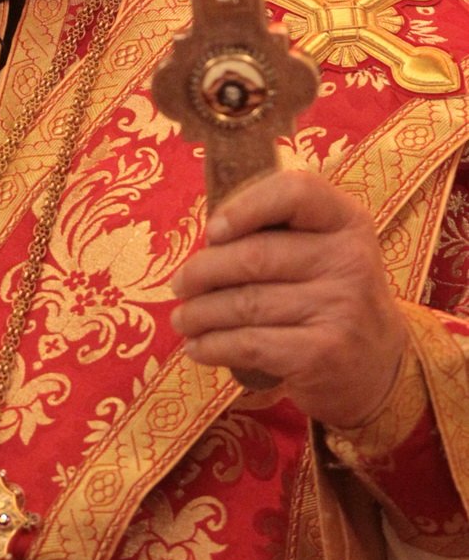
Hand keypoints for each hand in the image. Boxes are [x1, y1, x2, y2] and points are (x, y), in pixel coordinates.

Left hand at [170, 170, 408, 430]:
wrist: (381, 368)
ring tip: (182, 318)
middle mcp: (351, 260)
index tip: (212, 231)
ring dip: (200, 313)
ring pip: (246, 303)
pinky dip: (214, 346)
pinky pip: (250, 344)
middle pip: (256, 255)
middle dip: (203, 271)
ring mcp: (341, 308)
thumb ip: (279, 230)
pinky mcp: (324, 354)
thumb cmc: (331, 296)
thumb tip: (206, 236)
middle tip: (179, 284)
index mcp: (347, 221)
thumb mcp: (324, 250)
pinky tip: (197, 348)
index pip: (295, 192)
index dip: (245, 206)